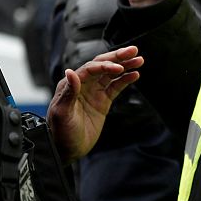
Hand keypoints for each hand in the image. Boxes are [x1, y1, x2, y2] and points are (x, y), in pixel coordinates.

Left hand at [47, 46, 142, 162]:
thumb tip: (70, 71)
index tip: (118, 68)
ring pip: (111, 74)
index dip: (104, 66)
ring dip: (124, 66)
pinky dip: (125, 80)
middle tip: (133, 50)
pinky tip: (135, 74)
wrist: (65, 150)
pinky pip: (115, 87)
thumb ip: (69, 93)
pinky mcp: (102, 102)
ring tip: (139, 59)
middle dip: (117, 57)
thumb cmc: (60, 132)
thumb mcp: (62, 114)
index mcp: (71, 84)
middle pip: (102, 65)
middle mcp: (83, 84)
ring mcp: (94, 92)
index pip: (90, 69)